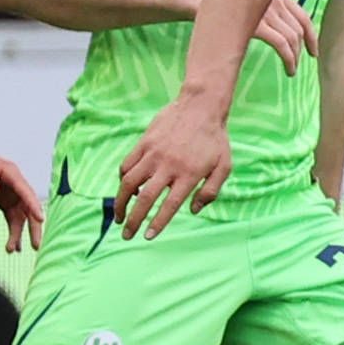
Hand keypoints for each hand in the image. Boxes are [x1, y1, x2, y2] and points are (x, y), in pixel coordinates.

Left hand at [0, 139, 45, 251]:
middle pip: (29, 207)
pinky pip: (11, 219)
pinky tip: (11, 247)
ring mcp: (10, 193)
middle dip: (34, 226)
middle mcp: (15, 184)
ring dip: (19, 233)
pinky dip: (13, 231)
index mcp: (11, 173)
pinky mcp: (2, 200)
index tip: (40, 219)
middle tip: (36, 245)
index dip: (34, 206)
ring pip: (21, 216)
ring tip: (13, 251)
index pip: (26, 191)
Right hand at [109, 99, 232, 237]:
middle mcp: (169, 166)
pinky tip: (127, 191)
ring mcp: (153, 154)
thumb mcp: (224, 166)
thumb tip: (194, 210)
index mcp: (189, 174)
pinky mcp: (144, 144)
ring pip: (129, 183)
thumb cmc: (215, 140)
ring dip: (120, 203)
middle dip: (133, 220)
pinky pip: (127, 166)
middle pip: (145, 199)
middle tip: (126, 235)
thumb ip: (211, 191)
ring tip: (119, 217)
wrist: (201, 107)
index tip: (148, 237)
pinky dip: (123, 181)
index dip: (157, 223)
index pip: (170, 205)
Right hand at [249, 0, 315, 74]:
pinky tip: (289, 69)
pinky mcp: (257, 24)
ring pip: (292, 38)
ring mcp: (267, 11)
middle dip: (303, 49)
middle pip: (299, 29)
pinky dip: (289, 59)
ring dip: (296, 57)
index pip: (303, 16)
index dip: (312, 35)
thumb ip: (267, 7)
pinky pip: (281, 45)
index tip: (313, 50)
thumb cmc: (221, 0)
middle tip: (301, 62)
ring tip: (292, 69)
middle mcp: (276, 0)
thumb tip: (282, 26)